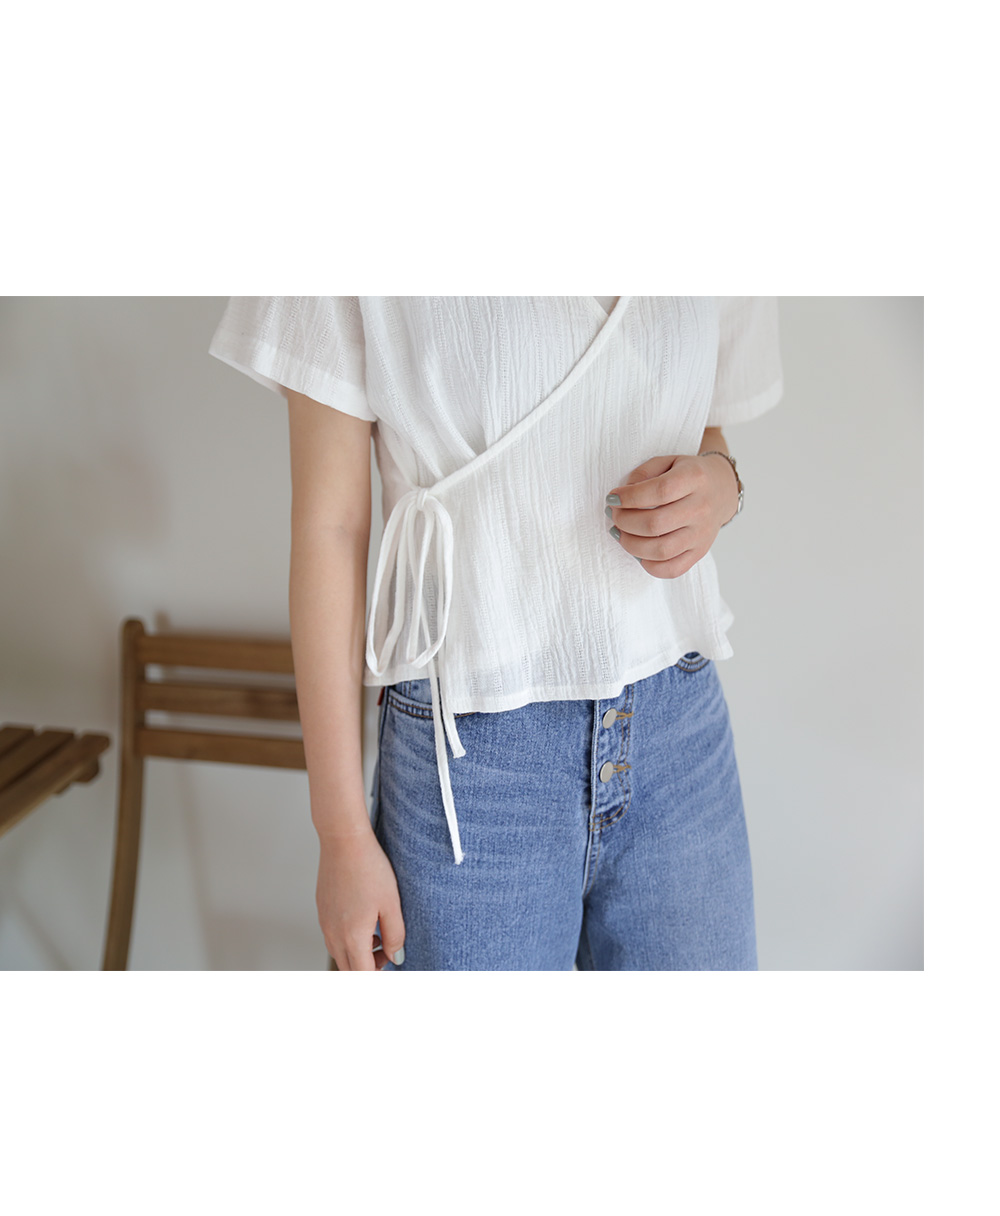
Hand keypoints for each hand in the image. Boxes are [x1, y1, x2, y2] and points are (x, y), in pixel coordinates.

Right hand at [316, 826, 405, 970]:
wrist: (343, 841)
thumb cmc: (370, 868)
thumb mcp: (391, 903)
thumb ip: (395, 935)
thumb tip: (396, 957)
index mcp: (352, 936)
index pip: (362, 975)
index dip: (377, 978)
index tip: (391, 969)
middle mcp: (333, 934)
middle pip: (348, 969)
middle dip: (369, 969)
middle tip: (389, 953)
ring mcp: (325, 922)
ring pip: (340, 954)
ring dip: (359, 954)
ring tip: (379, 935)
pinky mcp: (322, 910)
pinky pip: (334, 937)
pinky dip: (349, 939)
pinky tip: (365, 920)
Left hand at [605, 452, 738, 578]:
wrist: (722, 489)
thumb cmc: (687, 475)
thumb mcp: (667, 461)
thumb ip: (643, 473)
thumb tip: (622, 496)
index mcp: (694, 478)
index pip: (659, 491)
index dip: (629, 497)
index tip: (613, 498)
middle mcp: (702, 508)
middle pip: (656, 524)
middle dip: (625, 521)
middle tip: (615, 515)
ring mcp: (702, 534)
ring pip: (661, 550)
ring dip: (631, 544)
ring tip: (620, 533)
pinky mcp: (700, 552)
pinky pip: (673, 569)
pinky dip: (649, 565)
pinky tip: (638, 551)